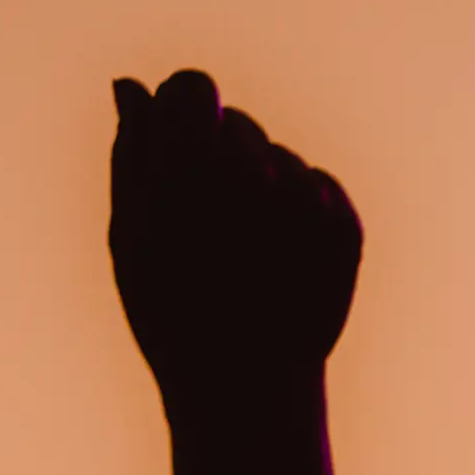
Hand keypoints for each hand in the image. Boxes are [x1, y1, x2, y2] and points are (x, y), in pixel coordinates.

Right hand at [109, 70, 363, 407]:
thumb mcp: (129, 235)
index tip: (175, 145)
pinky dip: (298, 213)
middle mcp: (255, 172)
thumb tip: (131, 88)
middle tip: (203, 223)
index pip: (193, 87)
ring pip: (279, 156)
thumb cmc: (170, 312)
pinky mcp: (346, 224)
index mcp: (190, 166)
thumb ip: (131, 153)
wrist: (245, 387)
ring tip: (240, 252)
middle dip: (217, 158)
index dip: (181, 112)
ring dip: (259, 188)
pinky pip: (318, 187)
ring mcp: (306, 200)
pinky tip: (276, 260)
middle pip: (236, 122)